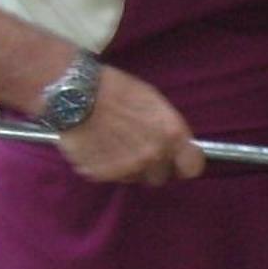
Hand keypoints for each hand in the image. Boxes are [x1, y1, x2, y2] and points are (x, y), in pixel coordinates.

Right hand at [55, 68, 204, 185]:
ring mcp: (126, 168)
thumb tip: (175, 147)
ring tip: (112, 144)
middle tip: (137, 150)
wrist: (75, 93)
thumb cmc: (118, 90)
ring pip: (133, 178)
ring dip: (127, 167)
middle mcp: (152, 156)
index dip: (184, 165)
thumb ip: (168, 129)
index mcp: (171, 136)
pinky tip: (95, 146)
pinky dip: (103, 166)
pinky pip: (107, 176)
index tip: (178, 162)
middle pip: (160, 177)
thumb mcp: (155, 103)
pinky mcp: (100, 174)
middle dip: (152, 167)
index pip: (192, 167)